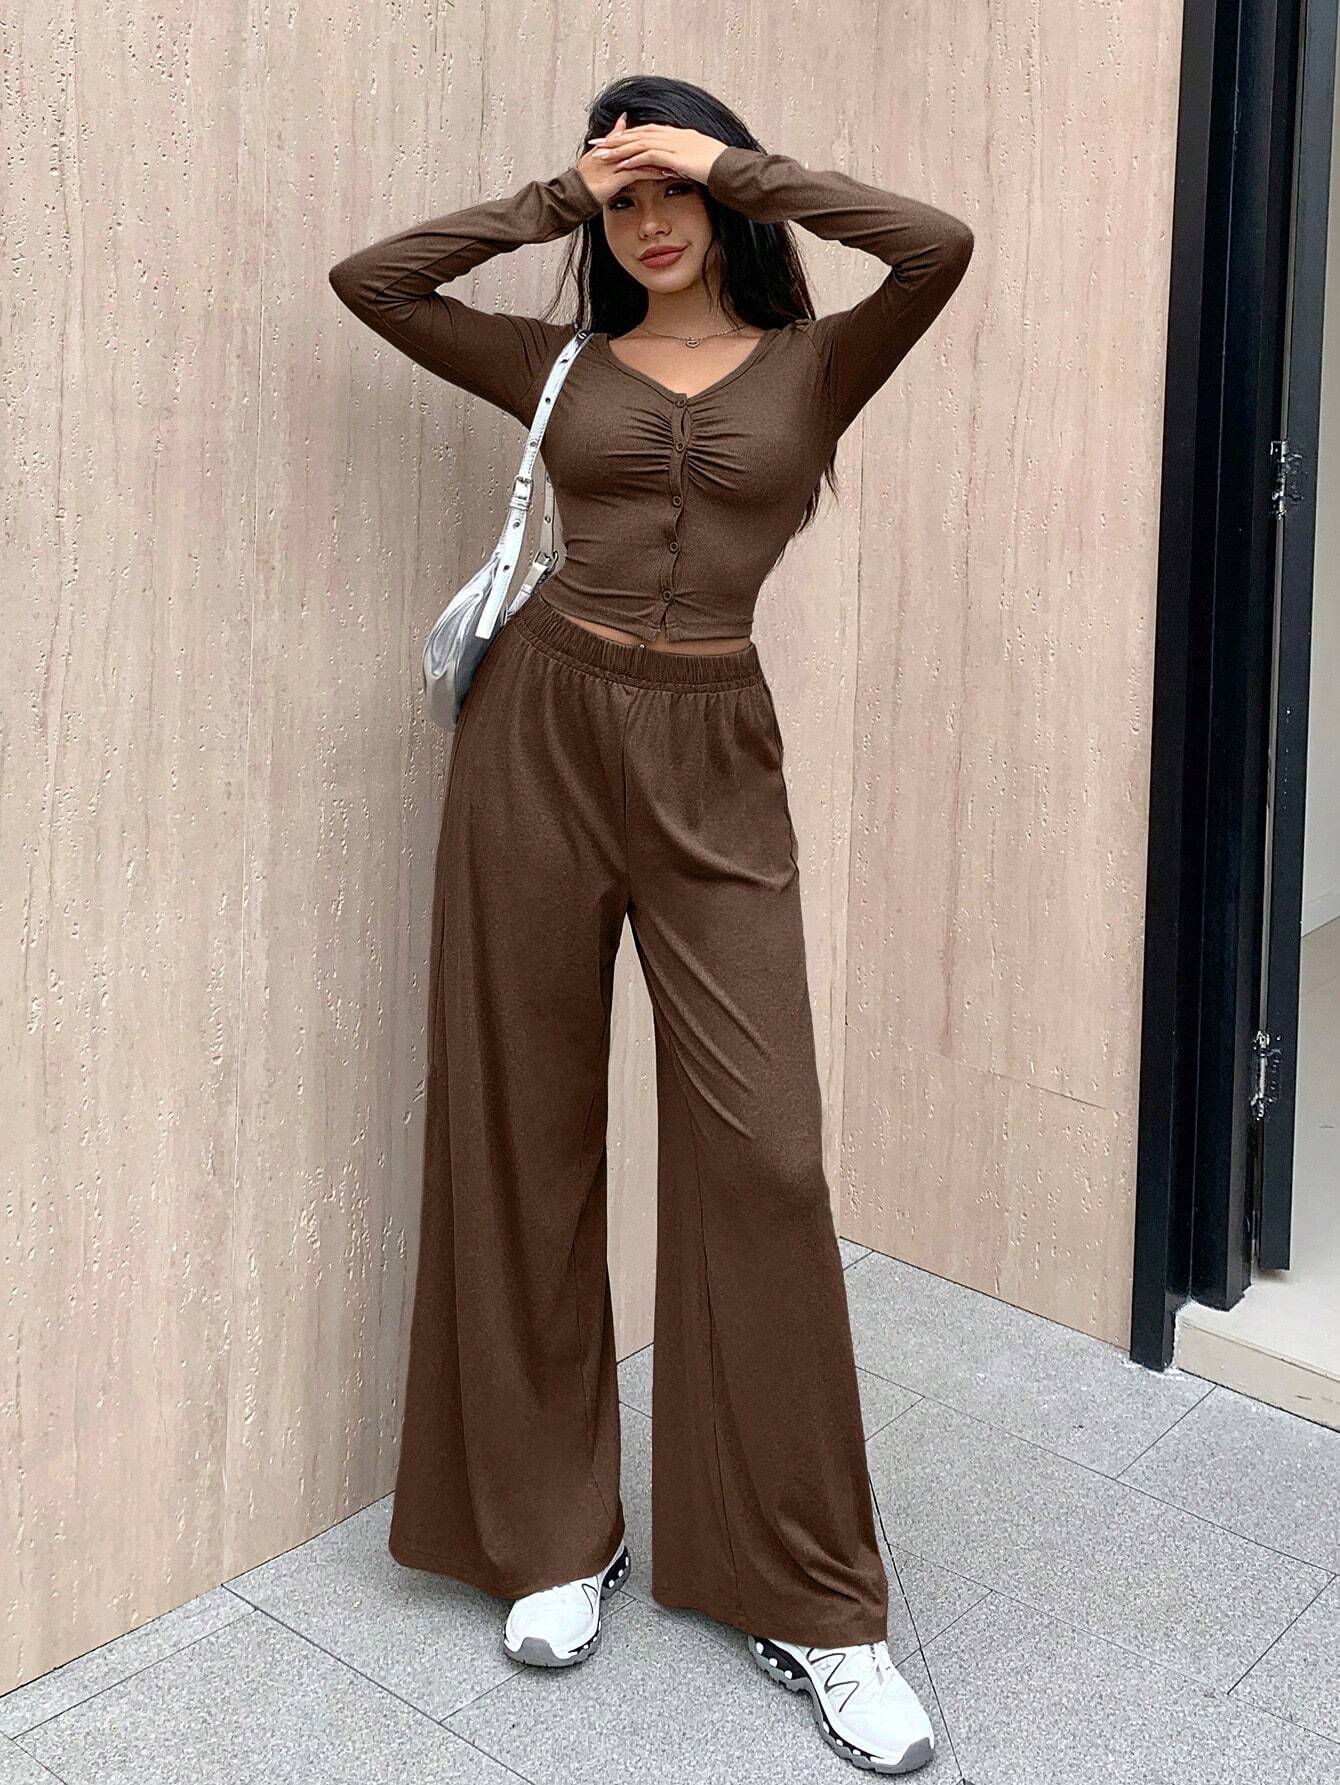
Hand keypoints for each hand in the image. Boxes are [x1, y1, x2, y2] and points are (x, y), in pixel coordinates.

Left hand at [574, 113, 728, 202]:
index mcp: (676, 135)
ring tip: (603, 155)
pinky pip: (652, 155)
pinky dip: (636, 158)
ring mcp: (674, 143)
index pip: (645, 131)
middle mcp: (673, 135)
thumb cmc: (717, 167)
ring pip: (640, 142)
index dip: (626, 135)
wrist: (730, 168)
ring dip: (620, 148)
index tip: (609, 140)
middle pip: (638, 133)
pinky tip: (623, 164)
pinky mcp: (677, 155)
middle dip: (615, 139)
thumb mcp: (694, 161)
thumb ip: (680, 160)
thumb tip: (670, 166)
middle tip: (596, 144)